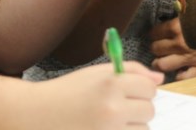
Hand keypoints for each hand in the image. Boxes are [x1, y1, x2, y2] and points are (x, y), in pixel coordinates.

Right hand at [36, 62, 162, 128]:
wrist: (37, 115)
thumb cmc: (67, 92)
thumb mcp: (96, 73)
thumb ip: (130, 71)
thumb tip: (159, 79)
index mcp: (110, 85)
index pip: (149, 88)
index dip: (141, 88)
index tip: (130, 91)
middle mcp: (112, 109)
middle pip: (149, 110)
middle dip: (138, 108)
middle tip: (117, 107)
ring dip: (132, 126)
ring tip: (109, 121)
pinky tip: (106, 129)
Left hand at [149, 18, 195, 80]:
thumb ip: (182, 13)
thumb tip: (173, 10)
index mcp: (177, 26)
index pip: (154, 32)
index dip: (154, 34)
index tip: (155, 35)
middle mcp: (180, 42)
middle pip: (155, 49)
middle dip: (156, 48)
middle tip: (159, 48)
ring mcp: (189, 57)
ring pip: (162, 64)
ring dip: (161, 63)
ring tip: (163, 61)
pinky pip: (183, 78)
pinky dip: (179, 76)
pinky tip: (180, 72)